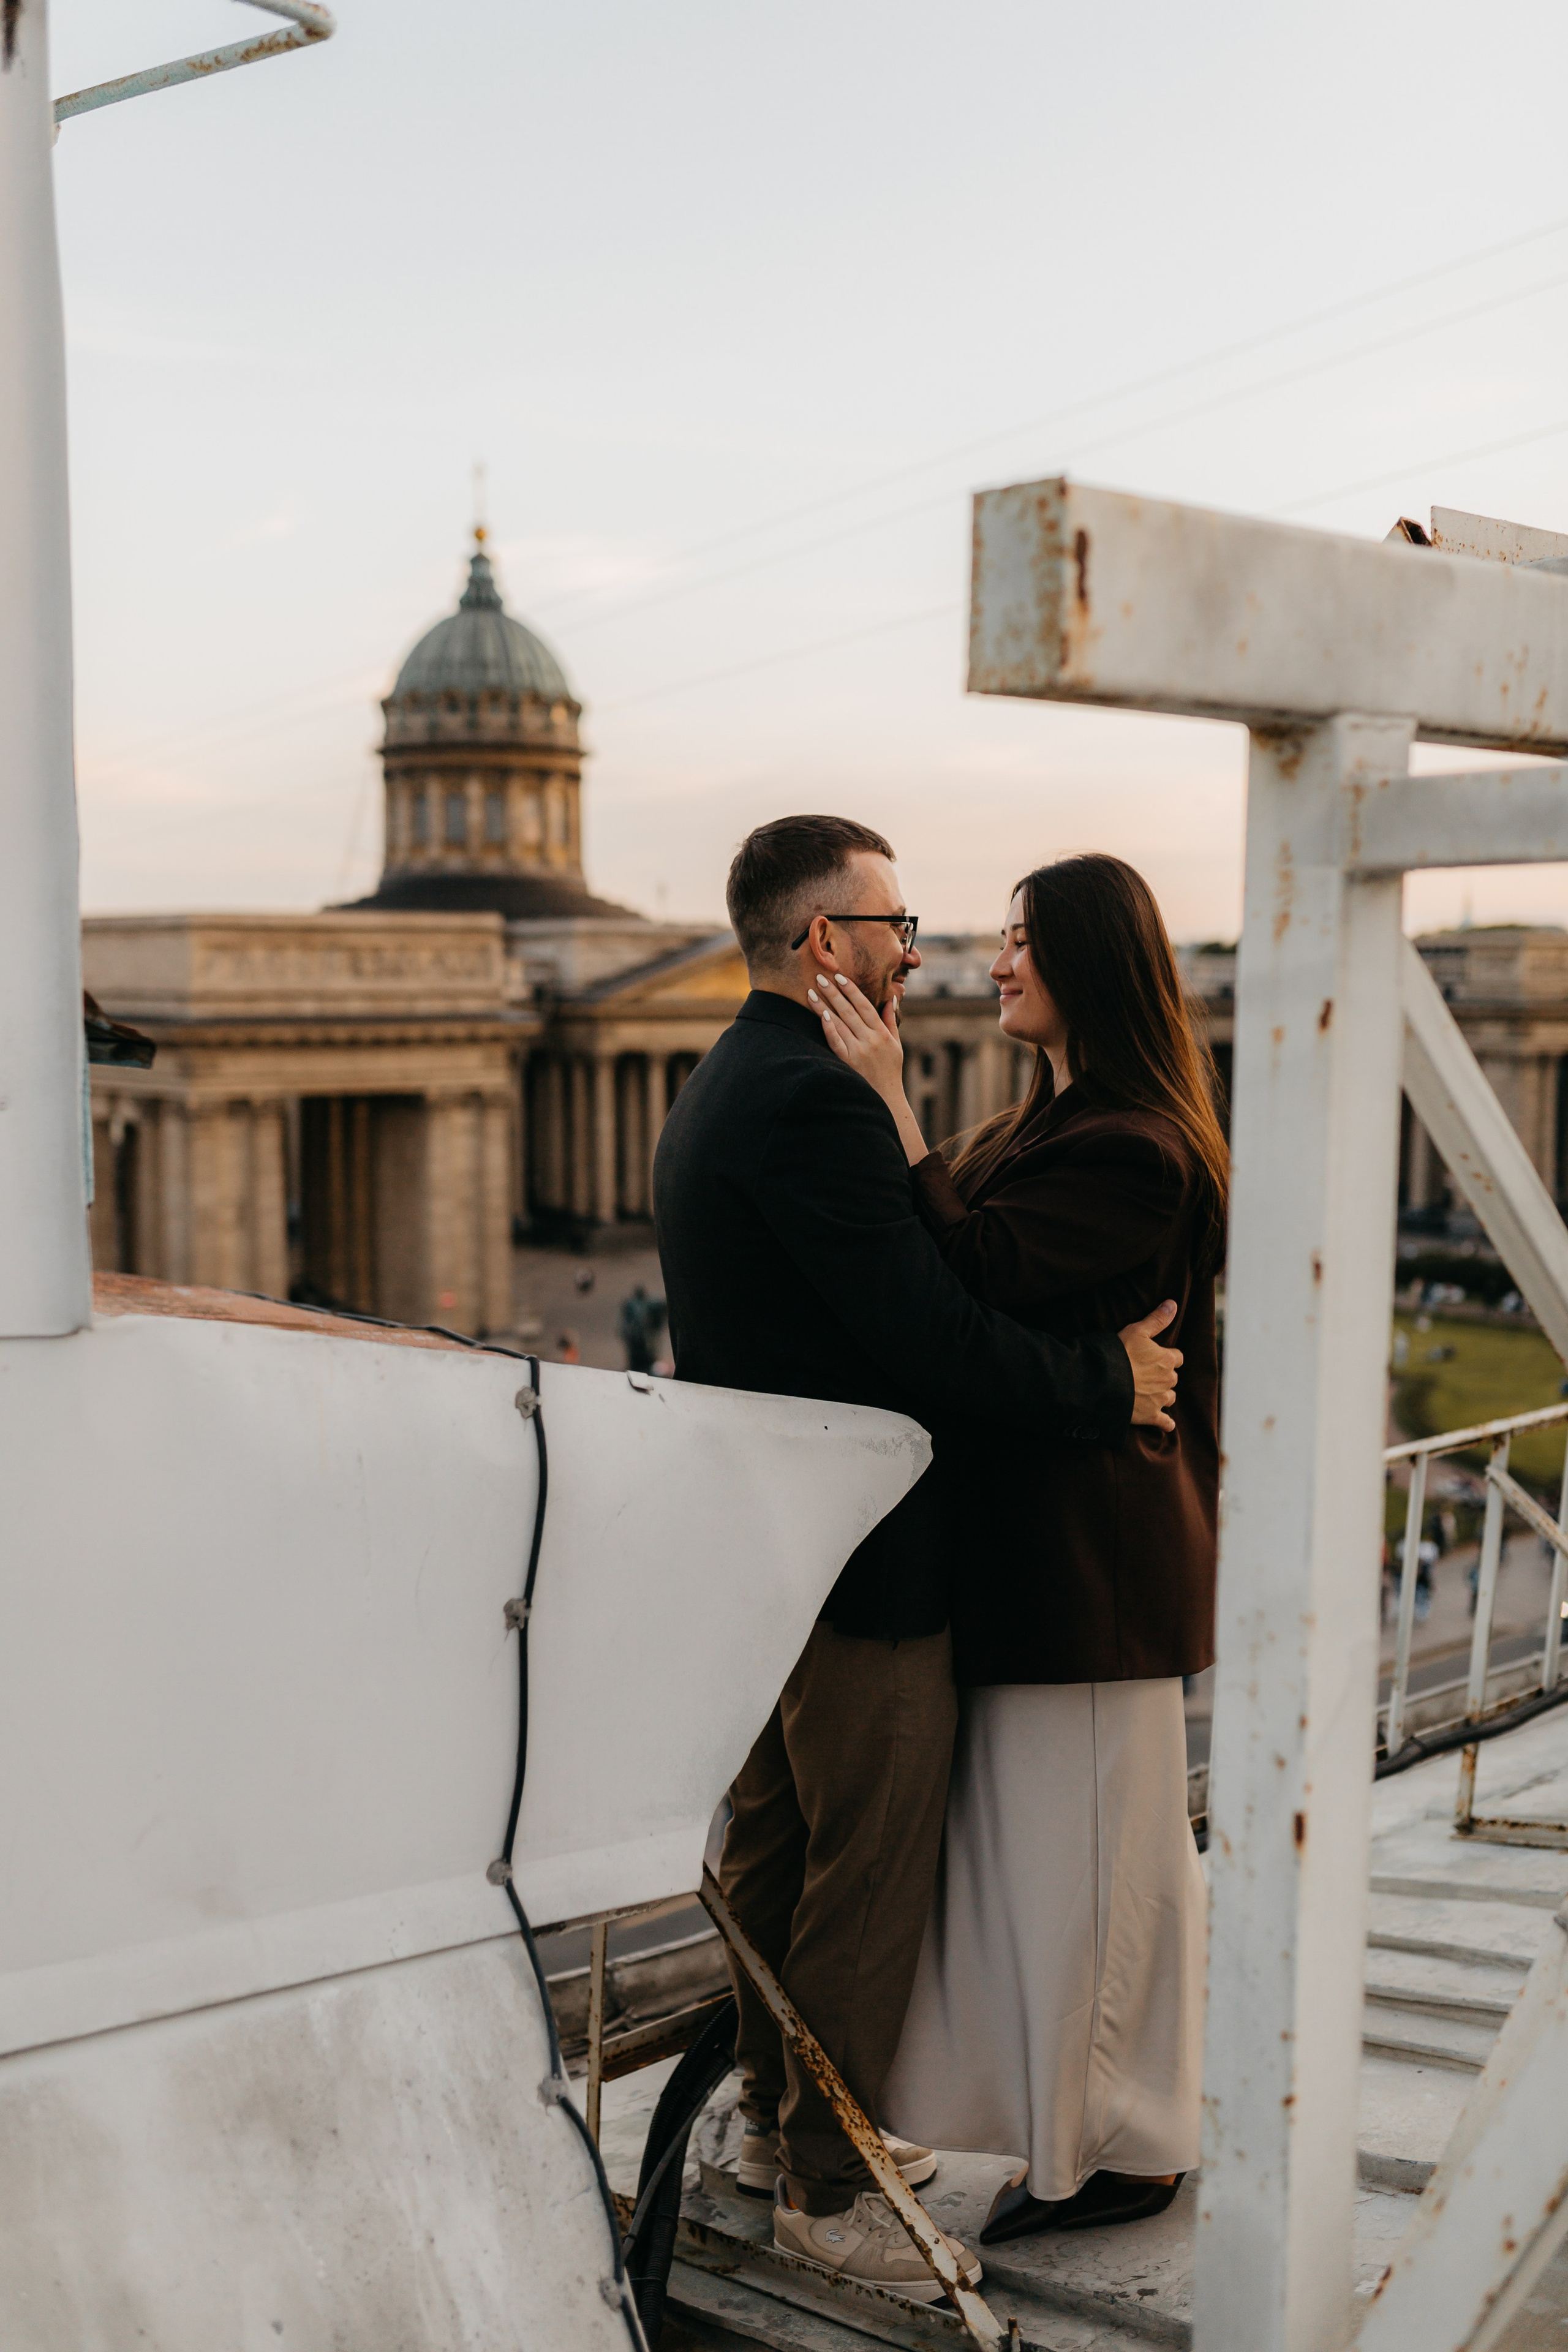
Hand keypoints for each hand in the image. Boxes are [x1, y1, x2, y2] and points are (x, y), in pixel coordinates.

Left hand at [809, 971, 928, 1164]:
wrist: (885, 1099)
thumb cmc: (889, 1070)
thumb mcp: (896, 1045)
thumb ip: (890, 1021)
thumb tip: (891, 999)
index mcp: (882, 1033)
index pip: (865, 1005)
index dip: (851, 990)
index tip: (839, 976)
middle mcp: (870, 1040)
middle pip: (849, 1010)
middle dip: (833, 992)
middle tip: (820, 977)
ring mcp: (858, 1051)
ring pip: (839, 1023)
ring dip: (824, 1006)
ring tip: (811, 992)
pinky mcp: (848, 1063)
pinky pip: (836, 1042)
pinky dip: (829, 1028)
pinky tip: (820, 1016)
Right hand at [1120, 1300, 1181, 1430]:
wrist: (1103, 1382)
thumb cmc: (1119, 1353)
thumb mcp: (1137, 1331)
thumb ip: (1157, 1319)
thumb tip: (1173, 1303)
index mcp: (1168, 1359)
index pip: (1177, 1357)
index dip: (1167, 1356)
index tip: (1155, 1357)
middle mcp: (1169, 1380)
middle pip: (1173, 1378)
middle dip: (1163, 1376)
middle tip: (1146, 1374)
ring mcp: (1160, 1399)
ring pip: (1169, 1397)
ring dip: (1162, 1395)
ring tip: (1148, 1393)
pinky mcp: (1151, 1416)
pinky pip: (1165, 1423)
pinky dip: (1166, 1423)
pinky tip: (1165, 1423)